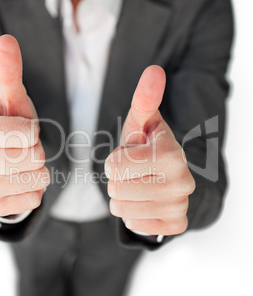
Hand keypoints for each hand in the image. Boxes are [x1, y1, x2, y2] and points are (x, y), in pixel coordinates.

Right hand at [0, 35, 49, 216]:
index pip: (28, 133)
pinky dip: (34, 189)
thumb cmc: (7, 125)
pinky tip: (19, 181)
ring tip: (21, 163)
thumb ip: (10, 71)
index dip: (33, 130)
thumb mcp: (10, 98)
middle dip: (36, 150)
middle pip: (35, 157)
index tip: (20, 130)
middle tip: (21, 149)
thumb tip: (6, 40)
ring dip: (37, 170)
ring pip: (38, 179)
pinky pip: (34, 199)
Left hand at [105, 66, 194, 235]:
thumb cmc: (146, 145)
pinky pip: (133, 226)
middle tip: (133, 173)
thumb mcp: (141, 122)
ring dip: (122, 198)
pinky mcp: (176, 224)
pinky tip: (145, 202)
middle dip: (116, 180)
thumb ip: (144, 99)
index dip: (114, 161)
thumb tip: (154, 69)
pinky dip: (132, 216)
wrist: (164, 174)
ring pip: (121, 210)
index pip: (113, 166)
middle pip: (115, 189)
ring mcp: (180, 206)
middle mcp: (182, 182)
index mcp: (171, 154)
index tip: (129, 157)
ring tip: (137, 186)